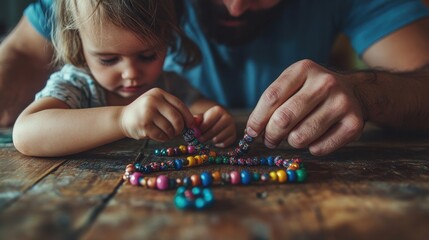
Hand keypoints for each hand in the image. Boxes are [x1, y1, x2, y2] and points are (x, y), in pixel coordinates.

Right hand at [120, 88, 193, 140]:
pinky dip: (163, 138)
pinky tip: (159, 135)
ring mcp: (147, 112)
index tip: (191, 125)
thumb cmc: (146, 113)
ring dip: (171, 134)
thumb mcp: (158, 105)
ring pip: (169, 128)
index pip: (180, 105)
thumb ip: (174, 110)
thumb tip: (196, 121)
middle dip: (180, 128)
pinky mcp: (143, 125)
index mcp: (159, 93)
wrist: (123, 118)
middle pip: (177, 118)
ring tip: (166, 133)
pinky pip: (161, 135)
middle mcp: (153, 100)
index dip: (188, 117)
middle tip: (177, 132)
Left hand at [197, 105, 236, 146]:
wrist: (219, 123)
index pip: (209, 121)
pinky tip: (215, 141)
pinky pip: (224, 143)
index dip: (201, 128)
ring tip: (207, 139)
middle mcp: (228, 117)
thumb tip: (195, 120)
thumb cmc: (208, 120)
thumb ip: (197, 119)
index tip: (198, 131)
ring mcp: (232, 127)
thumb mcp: (202, 117)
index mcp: (219, 111)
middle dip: (205, 136)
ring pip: (219, 138)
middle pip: (214, 130)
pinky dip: (218, 144)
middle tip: (200, 139)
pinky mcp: (233, 136)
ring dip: (211, 140)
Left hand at [246, 59, 364, 154]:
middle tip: (270, 140)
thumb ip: (272, 103)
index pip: (271, 98)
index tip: (251, 132)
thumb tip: (252, 132)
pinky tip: (315, 138)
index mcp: (304, 69)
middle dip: (271, 135)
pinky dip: (311, 149)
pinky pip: (319, 148)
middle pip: (283, 119)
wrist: (354, 92)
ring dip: (291, 142)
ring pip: (299, 137)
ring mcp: (342, 103)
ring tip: (295, 135)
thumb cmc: (311, 92)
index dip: (257, 119)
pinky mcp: (354, 124)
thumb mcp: (292, 85)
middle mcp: (325, 83)